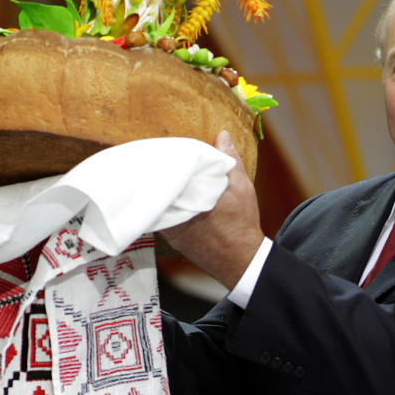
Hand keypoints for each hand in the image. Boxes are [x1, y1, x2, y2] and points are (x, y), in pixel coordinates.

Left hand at [156, 130, 264, 288]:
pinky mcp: (169, 235)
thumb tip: (222, 135)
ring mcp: (169, 223)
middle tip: (154, 158)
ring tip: (155, 175)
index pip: (166, 169)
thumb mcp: (241, 186)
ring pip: (155, 199)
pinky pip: (157, 214)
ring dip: (156, 188)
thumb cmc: (241, 221)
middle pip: (157, 183)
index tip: (159, 147)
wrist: (238, 258)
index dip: (161, 157)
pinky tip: (163, 197)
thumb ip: (229, 159)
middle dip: (157, 172)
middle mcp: (174, 207)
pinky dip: (159, 204)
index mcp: (190, 190)